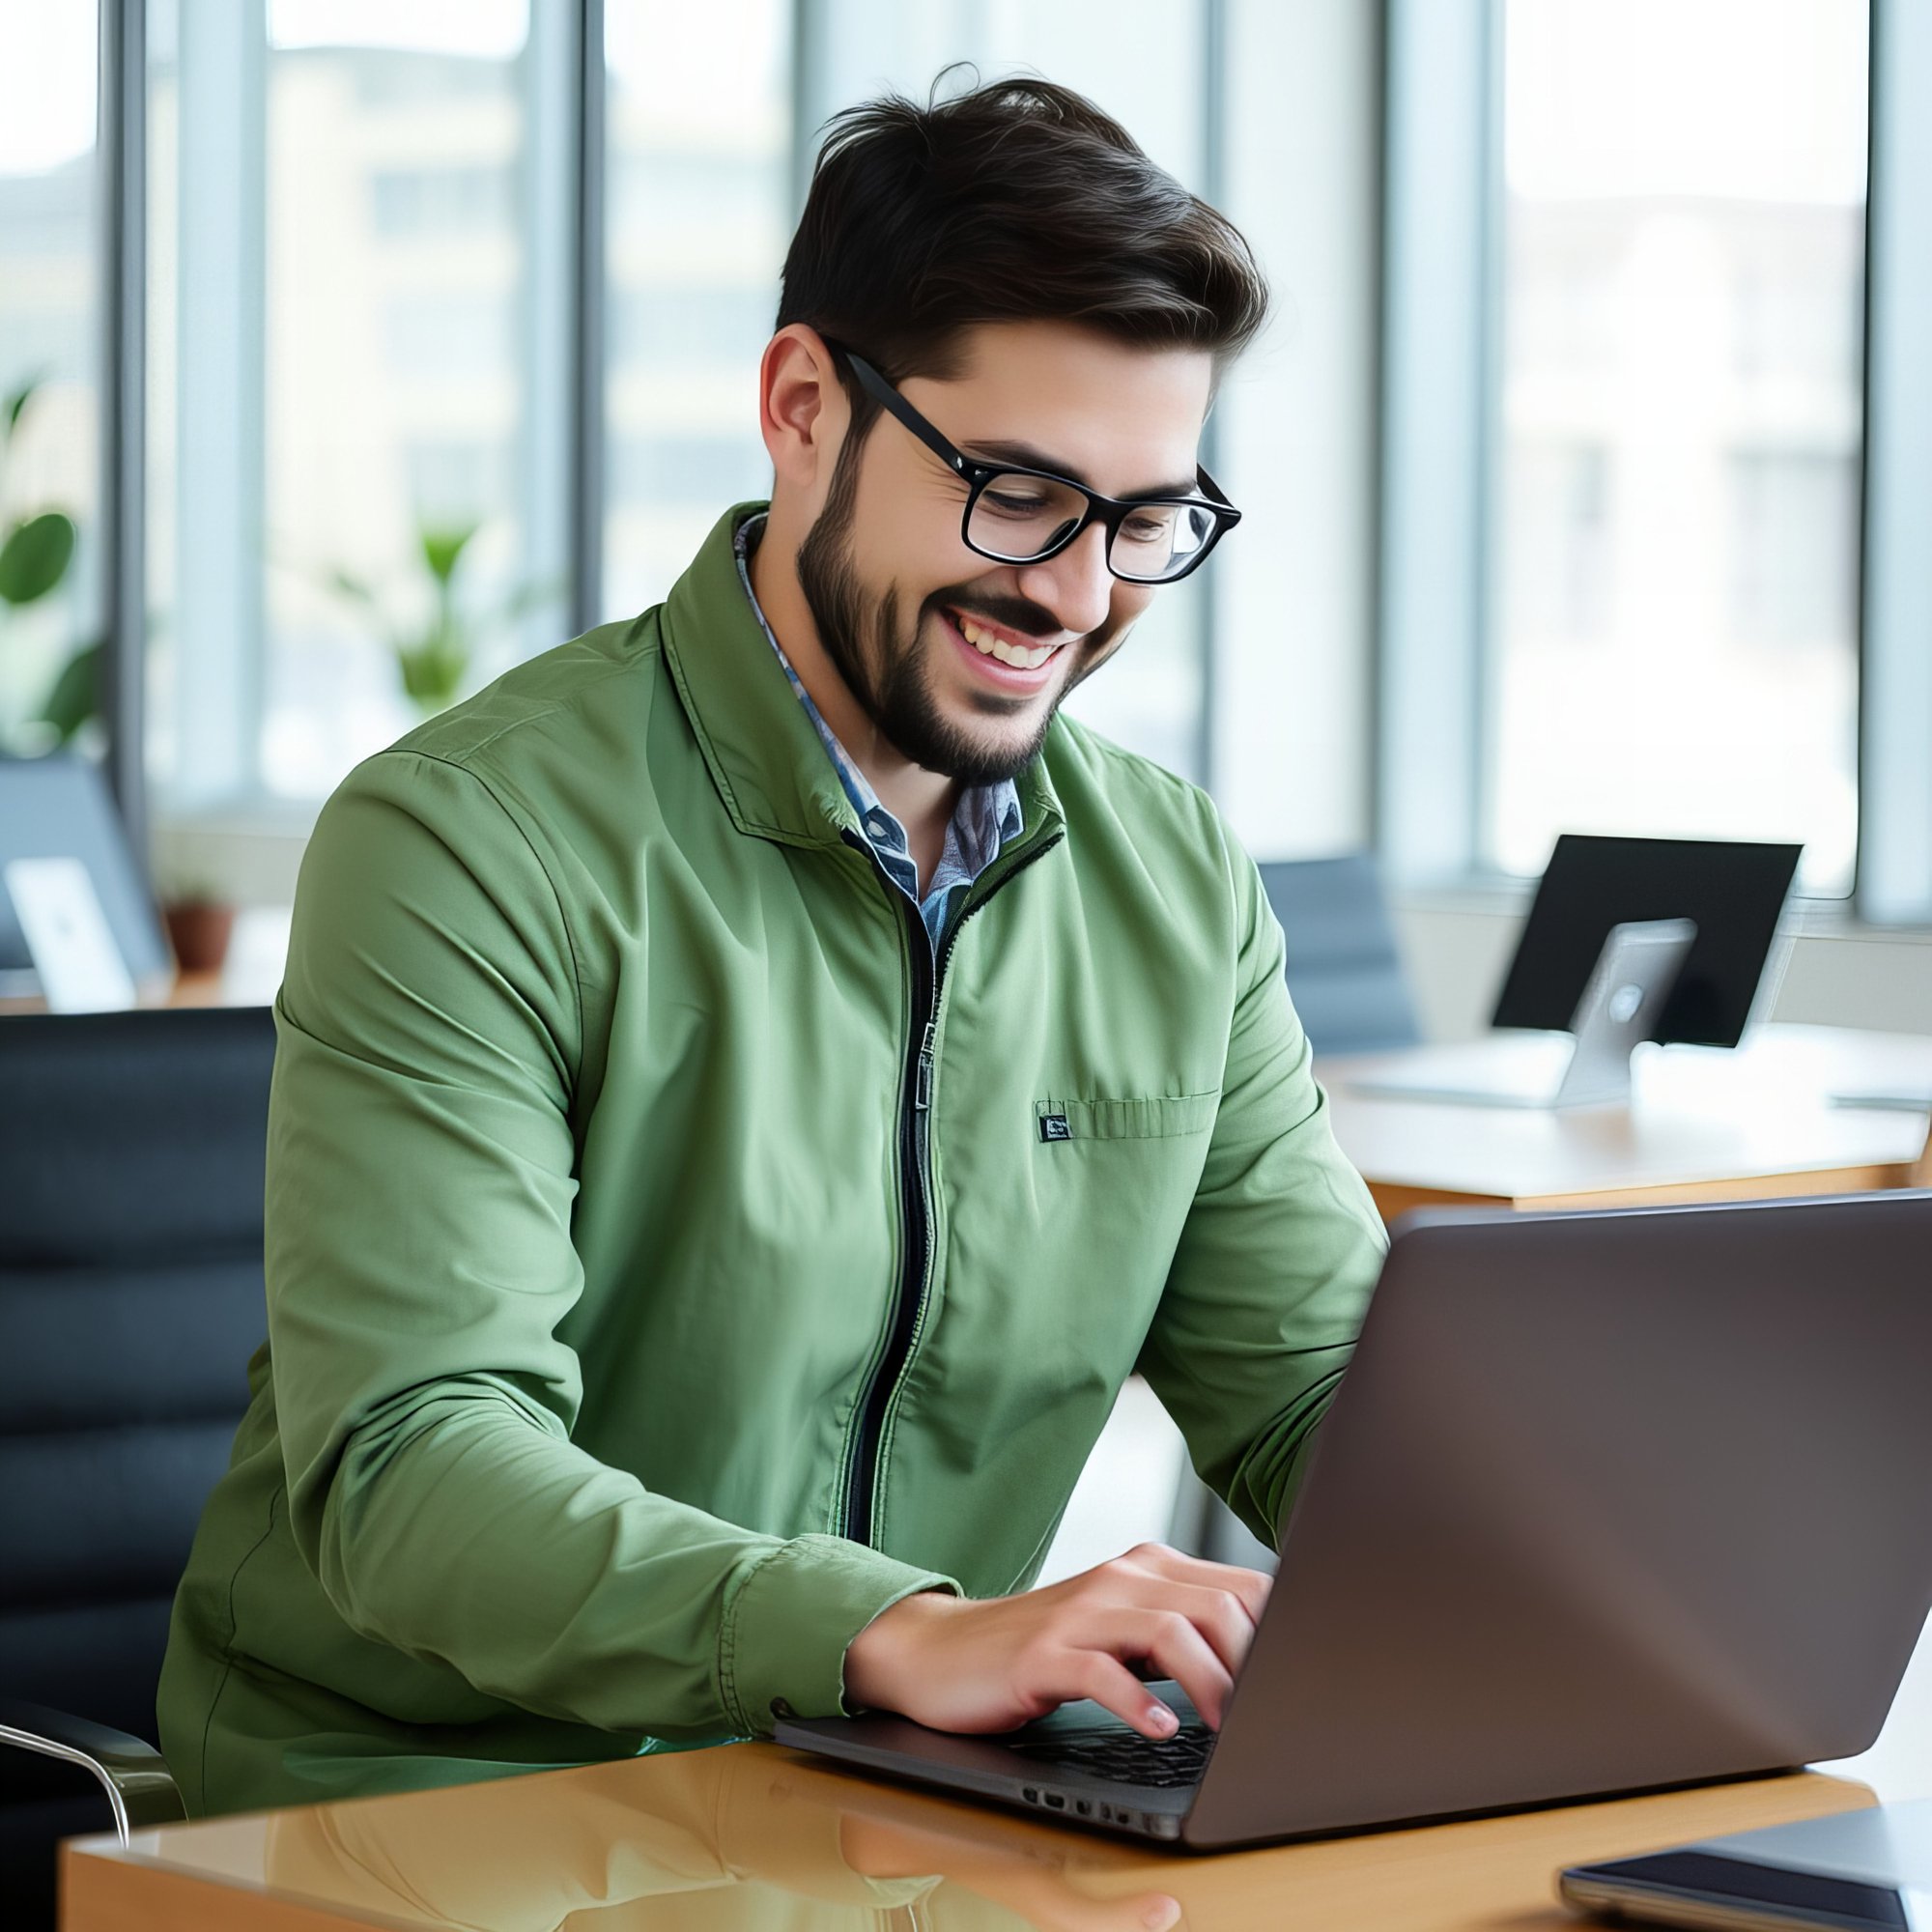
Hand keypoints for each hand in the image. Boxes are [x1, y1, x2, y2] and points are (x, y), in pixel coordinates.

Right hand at [843, 1542, 1269, 1740]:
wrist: (944, 1651)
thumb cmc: (1047, 1648)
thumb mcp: (1123, 1632)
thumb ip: (1183, 1633)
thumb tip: (1264, 1665)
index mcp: (1148, 1569)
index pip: (1240, 1587)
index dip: (1278, 1637)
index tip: (1294, 1685)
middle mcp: (1121, 1579)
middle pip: (1215, 1605)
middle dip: (1254, 1665)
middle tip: (1263, 1717)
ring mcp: (1079, 1613)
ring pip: (1168, 1631)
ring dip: (1210, 1684)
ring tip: (1223, 1729)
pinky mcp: (1041, 1654)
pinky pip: (1100, 1671)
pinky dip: (1136, 1701)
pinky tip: (1156, 1728)